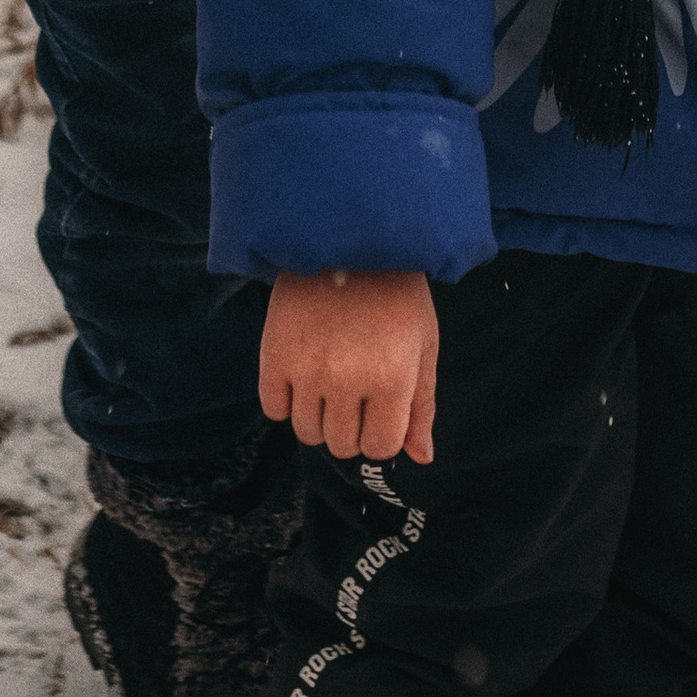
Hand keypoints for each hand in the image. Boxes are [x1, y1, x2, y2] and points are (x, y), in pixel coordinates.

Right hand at [260, 268, 437, 464]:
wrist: (348, 240)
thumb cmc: (395, 293)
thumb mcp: (424, 345)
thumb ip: (422, 406)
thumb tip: (420, 457)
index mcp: (391, 378)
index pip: (379, 448)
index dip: (382, 435)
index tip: (380, 412)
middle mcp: (346, 380)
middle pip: (341, 444)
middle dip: (352, 428)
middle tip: (356, 393)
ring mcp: (306, 369)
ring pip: (307, 433)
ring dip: (320, 418)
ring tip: (330, 383)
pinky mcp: (274, 355)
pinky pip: (273, 409)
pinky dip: (286, 402)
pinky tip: (303, 377)